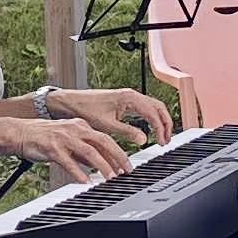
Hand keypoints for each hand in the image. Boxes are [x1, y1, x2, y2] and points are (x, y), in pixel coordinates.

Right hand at [14, 117, 132, 183]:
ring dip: (102, 165)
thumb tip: (98, 164)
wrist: (19, 133)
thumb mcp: (67, 140)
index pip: (105, 138)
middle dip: (117, 156)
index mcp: (80, 126)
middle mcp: (75, 129)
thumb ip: (82, 151)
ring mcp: (64, 138)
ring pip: (89, 151)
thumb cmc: (43, 138)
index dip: (118, 152)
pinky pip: (69, 162)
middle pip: (102, 141)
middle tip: (126, 170)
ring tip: (110, 177)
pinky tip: (86, 182)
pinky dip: (79, 173)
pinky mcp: (52, 148)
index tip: (126, 166)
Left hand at [46, 88, 172, 146]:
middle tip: (166, 140)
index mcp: (129, 98)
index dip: (161, 129)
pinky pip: (145, 108)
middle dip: (166, 124)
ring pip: (153, 107)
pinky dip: (152, 119)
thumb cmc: (85, 109)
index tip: (161, 142)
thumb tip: (144, 139)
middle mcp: (131, 95)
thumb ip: (127, 132)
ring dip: (160, 121)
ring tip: (162, 137)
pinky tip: (150, 130)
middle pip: (159, 107)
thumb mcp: (107, 125)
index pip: (154, 113)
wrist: (71, 102)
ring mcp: (129, 97)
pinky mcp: (125, 101)